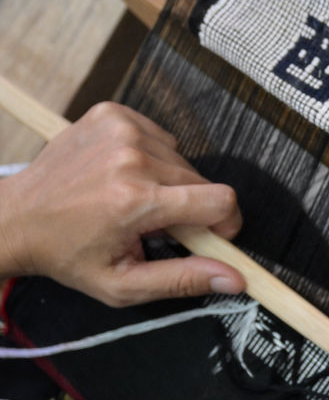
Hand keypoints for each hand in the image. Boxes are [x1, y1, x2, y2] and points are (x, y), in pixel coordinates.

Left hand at [0, 102, 244, 305]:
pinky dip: (152, 159)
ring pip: (182, 161)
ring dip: (169, 183)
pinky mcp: (113, 115)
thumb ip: (183, 281)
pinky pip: (162, 138)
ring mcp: (121, 131)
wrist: (15, 217)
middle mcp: (131, 159)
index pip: (220, 201)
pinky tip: (124, 175)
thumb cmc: (68, 254)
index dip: (227, 222)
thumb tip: (235, 279)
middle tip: (154, 225)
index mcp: (136, 201)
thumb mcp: (123, 285)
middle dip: (190, 208)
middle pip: (202, 183)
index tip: (212, 235)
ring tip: (133, 199)